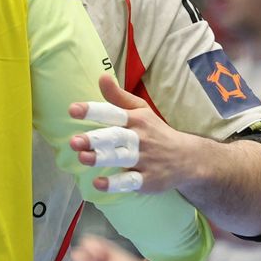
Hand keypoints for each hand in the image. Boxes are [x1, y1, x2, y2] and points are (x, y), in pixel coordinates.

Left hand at [69, 75, 195, 192]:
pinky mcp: (147, 180)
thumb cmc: (155, 131)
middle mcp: (139, 138)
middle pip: (115, 137)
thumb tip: (101, 77)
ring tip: (82, 157)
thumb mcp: (140, 110)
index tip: (72, 110)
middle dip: (94, 139)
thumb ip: (117, 97)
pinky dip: (114, 184)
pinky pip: (130, 182)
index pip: (113, 113)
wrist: (188, 158)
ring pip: (121, 158)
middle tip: (74, 141)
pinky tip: (98, 183)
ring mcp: (144, 160)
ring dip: (101, 159)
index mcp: (136, 119)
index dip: (93, 111)